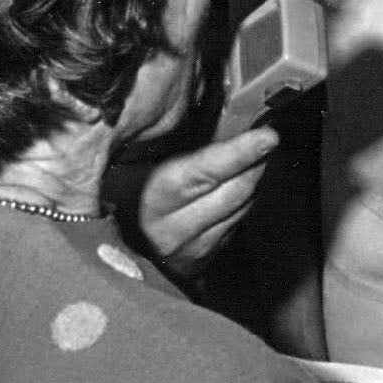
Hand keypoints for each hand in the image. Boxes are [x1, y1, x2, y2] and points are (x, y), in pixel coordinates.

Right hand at [136, 126, 276, 283]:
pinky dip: (244, 201)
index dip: (239, 153)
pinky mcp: (204, 262)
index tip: (268, 136)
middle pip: (233, 192)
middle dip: (256, 163)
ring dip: (254, 181)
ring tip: (255, 157)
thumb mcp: (136, 161)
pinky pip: (236, 224)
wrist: (113, 241)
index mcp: (149, 200)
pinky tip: (239, 185)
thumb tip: (226, 119)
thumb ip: (174, 146)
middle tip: (268, 138)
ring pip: (241, 208)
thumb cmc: (123, 188)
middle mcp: (172, 231)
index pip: (204, 173)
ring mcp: (190, 251)